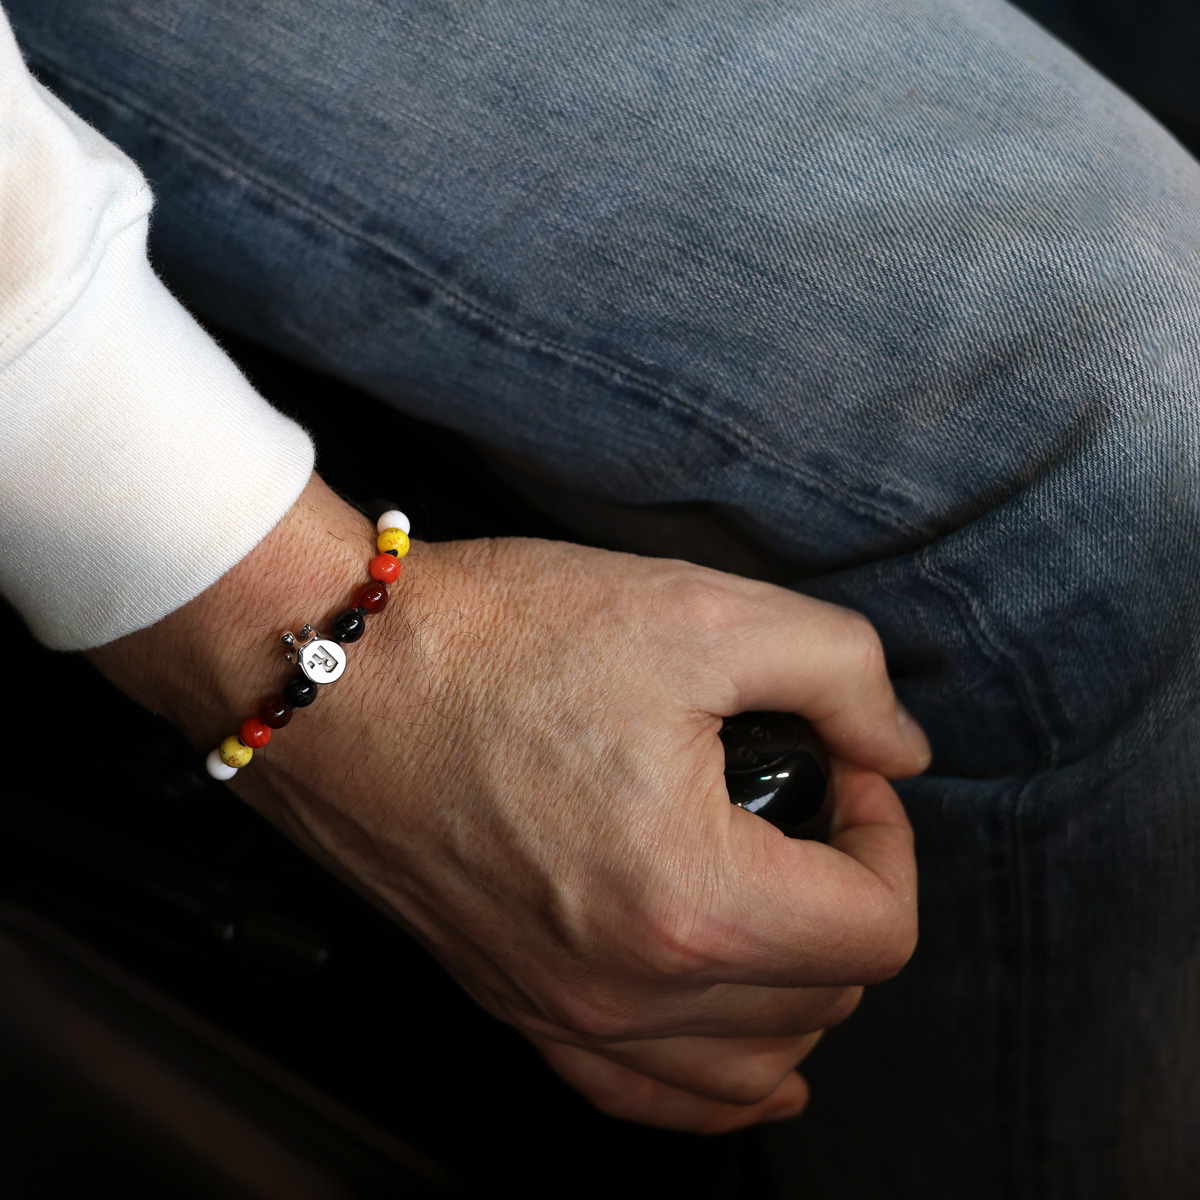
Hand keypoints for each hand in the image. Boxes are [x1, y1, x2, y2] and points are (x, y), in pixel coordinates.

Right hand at [89, 475, 927, 1131]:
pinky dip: (717, 1083)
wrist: (340, 672)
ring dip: (802, 989)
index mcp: (692, 901)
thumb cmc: (501, 640)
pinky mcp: (512, 999)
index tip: (850, 769)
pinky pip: (643, 1096)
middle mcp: (628, 985)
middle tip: (813, 807)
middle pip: (825, 998)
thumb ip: (845, 674)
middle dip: (848, 895)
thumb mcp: (703, 612)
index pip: (878, 928)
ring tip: (786, 902)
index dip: (891, 837)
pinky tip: (750, 1064)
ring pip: (749, 1066)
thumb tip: (898, 745)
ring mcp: (562, 1008)